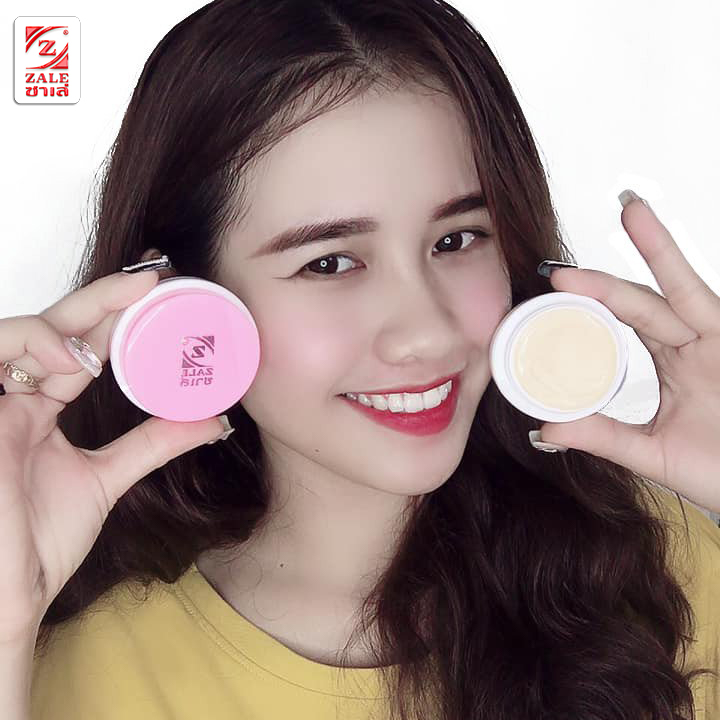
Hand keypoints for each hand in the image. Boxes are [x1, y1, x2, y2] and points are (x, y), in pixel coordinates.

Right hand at [0, 256, 224, 643]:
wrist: (4, 596)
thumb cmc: (36, 543)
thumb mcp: (105, 478)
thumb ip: (154, 443)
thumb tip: (214, 419)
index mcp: (40, 409)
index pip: (79, 348)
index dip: (115, 317)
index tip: (163, 293)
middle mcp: (12, 397)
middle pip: (56, 328)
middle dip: (104, 299)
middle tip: (155, 279)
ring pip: (19, 331)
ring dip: (71, 321)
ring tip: (116, 331)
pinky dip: (32, 345)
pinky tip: (70, 361)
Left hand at [538, 192, 719, 514]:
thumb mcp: (652, 452)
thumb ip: (603, 436)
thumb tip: (545, 428)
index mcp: (676, 360)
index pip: (629, 317)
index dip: (595, 298)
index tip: (556, 282)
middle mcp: (698, 343)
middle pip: (651, 295)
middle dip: (616, 271)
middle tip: (570, 257)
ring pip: (687, 290)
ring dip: (661, 251)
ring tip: (632, 212)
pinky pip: (713, 311)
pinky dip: (691, 290)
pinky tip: (668, 260)